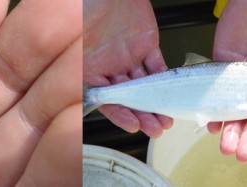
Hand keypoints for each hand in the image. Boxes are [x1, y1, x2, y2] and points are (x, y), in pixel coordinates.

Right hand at [83, 0, 172, 137]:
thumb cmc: (87, 6)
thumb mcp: (75, 39)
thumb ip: (75, 66)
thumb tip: (85, 90)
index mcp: (87, 67)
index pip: (104, 98)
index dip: (118, 114)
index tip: (132, 125)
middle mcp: (107, 65)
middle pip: (126, 97)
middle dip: (141, 114)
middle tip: (154, 127)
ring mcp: (126, 57)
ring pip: (144, 87)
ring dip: (156, 103)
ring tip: (165, 118)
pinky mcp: (145, 45)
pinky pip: (157, 66)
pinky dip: (166, 80)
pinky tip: (172, 91)